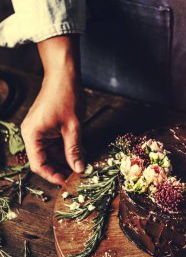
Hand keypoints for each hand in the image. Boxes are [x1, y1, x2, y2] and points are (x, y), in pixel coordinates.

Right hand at [21, 36, 85, 184]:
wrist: (64, 74)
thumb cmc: (66, 96)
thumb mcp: (73, 127)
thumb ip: (74, 149)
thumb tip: (79, 169)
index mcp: (33, 135)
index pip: (38, 164)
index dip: (53, 175)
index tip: (67, 182)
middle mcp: (33, 134)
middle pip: (45, 160)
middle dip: (62, 168)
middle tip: (78, 175)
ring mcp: (40, 130)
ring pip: (52, 153)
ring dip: (67, 159)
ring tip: (82, 165)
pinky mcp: (48, 127)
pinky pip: (56, 144)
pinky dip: (67, 149)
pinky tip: (81, 153)